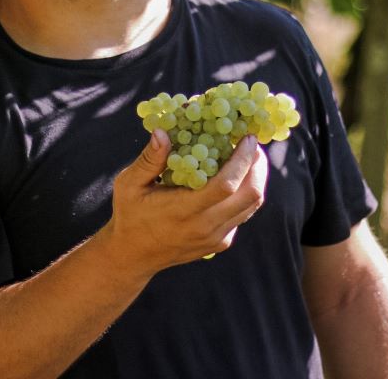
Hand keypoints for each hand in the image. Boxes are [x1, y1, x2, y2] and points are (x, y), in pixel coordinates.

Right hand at [99, 128, 268, 276]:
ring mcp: (216, 238)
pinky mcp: (219, 243)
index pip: (226, 185)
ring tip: (248, 158)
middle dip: (257, 166)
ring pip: (252, 206)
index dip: (242, 160)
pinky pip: (242, 215)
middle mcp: (206, 226)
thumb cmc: (130, 215)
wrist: (133, 256)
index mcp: (185, 211)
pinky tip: (234, 179)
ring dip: (255, 179)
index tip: (246, 138)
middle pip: (250, 195)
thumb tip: (163, 132)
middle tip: (251, 145)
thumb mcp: (129, 184)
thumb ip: (149, 160)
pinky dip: (245, 194)